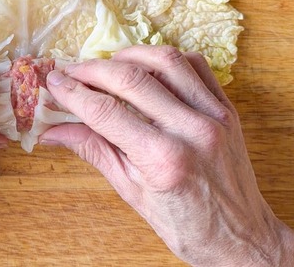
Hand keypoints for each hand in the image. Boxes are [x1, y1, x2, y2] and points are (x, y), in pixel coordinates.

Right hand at [40, 46, 293, 266]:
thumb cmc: (186, 224)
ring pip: (167, 61)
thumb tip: (53, 132)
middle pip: (131, 79)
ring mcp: (214, 116)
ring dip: (130, 55)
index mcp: (163, 159)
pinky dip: (169, 60)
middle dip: (93, 70)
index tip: (53, 82)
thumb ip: (94, 151)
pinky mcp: (228, 110)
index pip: (105, 112)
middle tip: (70, 71)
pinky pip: (197, 66)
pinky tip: (149, 67)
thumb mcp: (131, 192)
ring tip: (107, 63)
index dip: (73, 92)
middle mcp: (191, 130)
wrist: (240, 238)